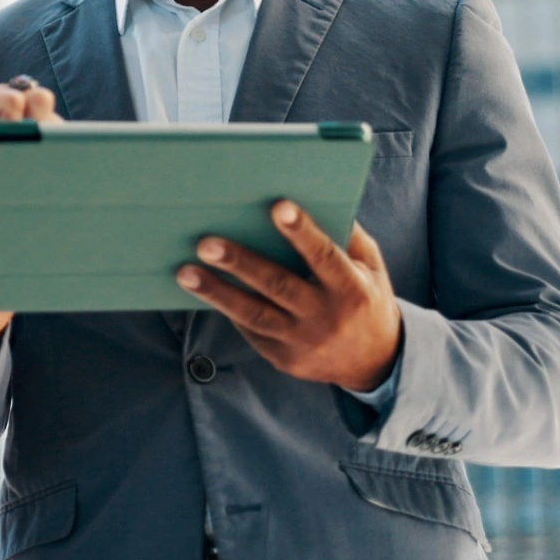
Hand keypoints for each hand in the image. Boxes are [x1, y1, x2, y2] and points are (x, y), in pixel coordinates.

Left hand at [174, 201, 401, 392]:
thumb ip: (347, 236)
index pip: (323, 256)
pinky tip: (203, 289)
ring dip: (216, 292)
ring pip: (253, 314)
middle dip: (240, 263)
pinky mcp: (284, 360)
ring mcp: (302, 342)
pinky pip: (251, 331)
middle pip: (277, 286)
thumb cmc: (366, 298)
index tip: (277, 206)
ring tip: (185, 272)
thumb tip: (315, 197)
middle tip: (206, 243)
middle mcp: (326, 317)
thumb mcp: (370, 267)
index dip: (301, 231)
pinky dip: (226, 309)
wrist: (375, 362)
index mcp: (351, 289)